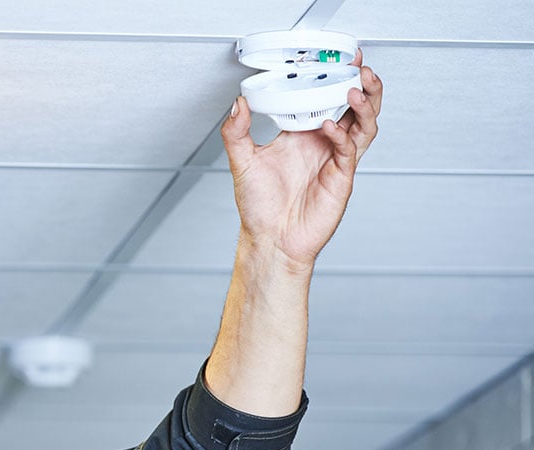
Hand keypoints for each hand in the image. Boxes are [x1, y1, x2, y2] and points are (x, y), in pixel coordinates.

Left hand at [221, 50, 383, 270]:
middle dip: (362, 85)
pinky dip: (342, 135)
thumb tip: (237, 103)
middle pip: (355, 107)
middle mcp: (322, 144)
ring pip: (363, 125)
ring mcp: (335, 160)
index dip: (334, 79)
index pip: (325, 99)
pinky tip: (328, 126)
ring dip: (363, 105)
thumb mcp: (242, 162)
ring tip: (355, 88)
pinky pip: (348, 150)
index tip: (336, 59)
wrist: (271, 240)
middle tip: (359, 67)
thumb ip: (236, 132)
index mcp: (302, 135)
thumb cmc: (260, 207)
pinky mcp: (341, 178)